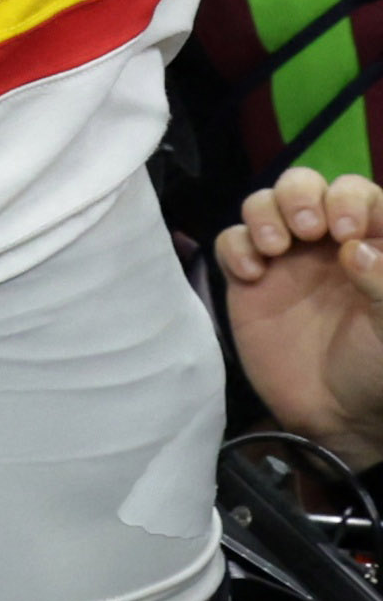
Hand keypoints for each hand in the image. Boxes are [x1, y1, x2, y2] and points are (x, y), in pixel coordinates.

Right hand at [219, 169, 382, 468]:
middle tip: (308, 231)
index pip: (360, 195)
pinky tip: (251, 275)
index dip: (351, 199)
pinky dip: (237, 247)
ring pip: (264, 204)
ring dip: (265, 213)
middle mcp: (327, 242)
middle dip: (300, 195)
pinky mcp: (247, 279)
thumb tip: (354, 247)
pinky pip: (231, 241)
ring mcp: (285, 259)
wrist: (334, 415)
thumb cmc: (377, 368)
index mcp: (372, 245)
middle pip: (305, 185)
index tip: (345, 232)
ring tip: (275, 249)